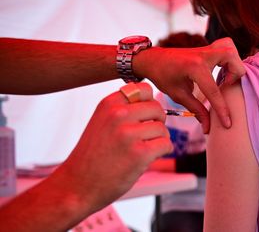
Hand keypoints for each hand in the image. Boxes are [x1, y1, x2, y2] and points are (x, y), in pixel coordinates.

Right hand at [48, 83, 172, 211]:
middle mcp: (118, 115)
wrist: (77, 185)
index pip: (143, 89)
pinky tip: (149, 158)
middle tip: (146, 136)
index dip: (149, 103)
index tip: (145, 116)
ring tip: (144, 149)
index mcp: (109, 104)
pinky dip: (163, 152)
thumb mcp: (102, 121)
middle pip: (157, 108)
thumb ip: (123, 109)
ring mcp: (128, 134)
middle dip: (157, 122)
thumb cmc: (93, 155)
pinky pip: (166, 144)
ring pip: (162, 128)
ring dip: (159, 140)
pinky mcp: (139, 154)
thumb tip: (153, 101)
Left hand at [136, 37, 245, 132]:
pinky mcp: (207, 48)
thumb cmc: (163, 76)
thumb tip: (208, 127)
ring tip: (225, 79)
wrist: (153, 59)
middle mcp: (202, 55)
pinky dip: (229, 59)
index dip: (222, 110)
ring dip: (233, 65)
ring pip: (231, 50)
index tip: (228, 123)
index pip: (214, 91)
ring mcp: (205, 49)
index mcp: (194, 67)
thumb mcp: (178, 95)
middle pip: (231, 58)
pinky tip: (222, 71)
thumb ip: (196, 109)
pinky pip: (226, 47)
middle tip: (225, 87)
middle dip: (235, 75)